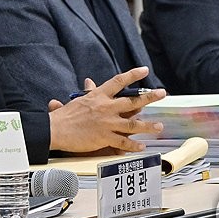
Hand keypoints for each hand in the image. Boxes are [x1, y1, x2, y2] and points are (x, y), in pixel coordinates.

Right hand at [47, 67, 165, 154]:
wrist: (56, 129)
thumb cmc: (64, 116)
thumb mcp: (77, 100)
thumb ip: (88, 92)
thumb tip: (89, 83)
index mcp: (98, 96)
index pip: (119, 81)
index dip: (133, 75)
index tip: (145, 71)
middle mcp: (106, 107)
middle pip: (132, 101)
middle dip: (149, 97)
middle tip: (162, 93)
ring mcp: (107, 123)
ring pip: (133, 124)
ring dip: (148, 126)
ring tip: (159, 126)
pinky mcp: (104, 138)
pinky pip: (123, 142)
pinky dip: (133, 145)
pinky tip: (142, 146)